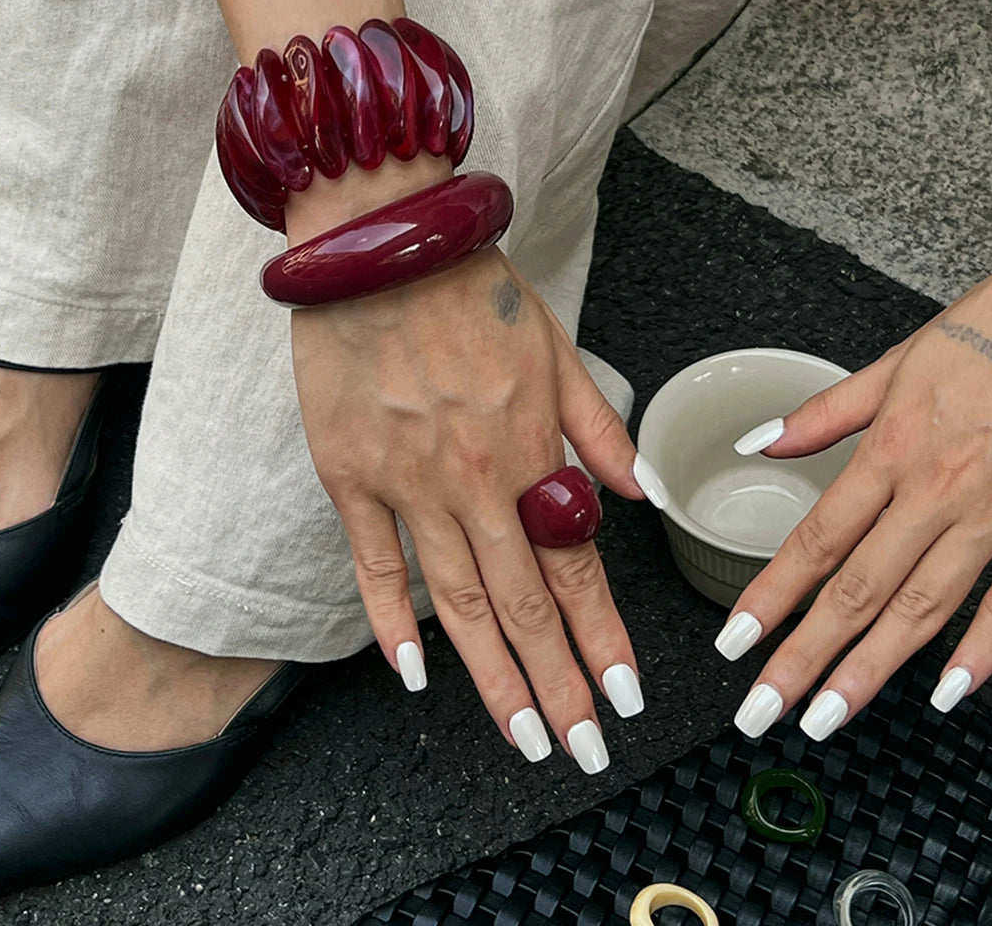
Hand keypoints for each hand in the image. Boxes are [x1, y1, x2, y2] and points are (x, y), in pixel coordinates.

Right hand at [291, 235, 647, 770]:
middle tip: (581, 747)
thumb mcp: (557, 347)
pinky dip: (393, 623)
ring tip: (520, 735)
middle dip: (558, 685)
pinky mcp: (349, 475)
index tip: (624, 696)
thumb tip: (643, 495)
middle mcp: (473, 480)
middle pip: (524, 604)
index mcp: (530, 448)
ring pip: (459, 601)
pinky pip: (374, 563)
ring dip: (492, 677)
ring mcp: (407, 483)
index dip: (602, 638)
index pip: (576, 567)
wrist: (379, 244)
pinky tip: (416, 675)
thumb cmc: (470, 289)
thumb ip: (600, 429)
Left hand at [720, 256, 991, 739]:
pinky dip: (981, 651)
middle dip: (805, 656)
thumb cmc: (988, 337)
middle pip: (858, 590)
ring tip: (830, 715)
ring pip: (924, 609)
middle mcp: (938, 493)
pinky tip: (947, 692)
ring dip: (872, 668)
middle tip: (764, 708)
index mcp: (893, 453)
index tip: (734, 641)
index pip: (816, 541)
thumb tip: (759, 441)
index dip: (770, 597)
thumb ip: (824, 414)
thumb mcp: (893, 366)